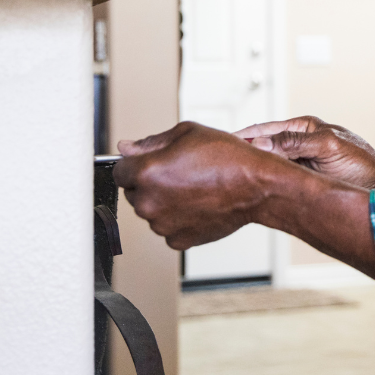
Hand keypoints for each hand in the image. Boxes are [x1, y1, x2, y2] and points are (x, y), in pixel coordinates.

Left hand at [113, 121, 282, 249]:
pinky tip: (197, 203)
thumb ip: (150, 142)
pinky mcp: (178, 240)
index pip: (118, 171)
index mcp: (145, 173)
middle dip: (149, 183)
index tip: (150, 163)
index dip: (135, 164)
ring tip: (192, 187)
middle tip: (179, 172)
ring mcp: (162, 225)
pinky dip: (177, 218)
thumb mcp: (186, 133)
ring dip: (163, 201)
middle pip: (133, 192)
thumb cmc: (226, 157)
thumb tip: (125, 148)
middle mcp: (148, 202)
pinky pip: (167, 228)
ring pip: (151, 211)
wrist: (255, 186)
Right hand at [234, 116, 374, 188]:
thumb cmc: (363, 165)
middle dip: (242, 154)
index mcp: (303, 127)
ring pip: (267, 165)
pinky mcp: (301, 181)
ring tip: (229, 177)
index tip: (223, 144)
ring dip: (251, 171)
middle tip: (219, 163)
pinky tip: (251, 191)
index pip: (265, 129)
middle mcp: (298, 143)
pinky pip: (276, 180)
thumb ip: (295, 142)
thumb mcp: (328, 147)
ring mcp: (298, 163)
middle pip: (262, 146)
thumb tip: (263, 142)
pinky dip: (264, 184)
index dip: (243, 136)